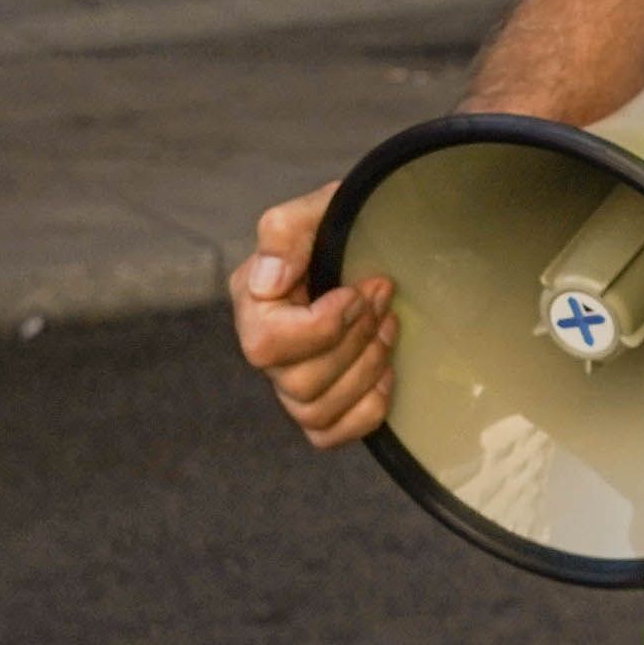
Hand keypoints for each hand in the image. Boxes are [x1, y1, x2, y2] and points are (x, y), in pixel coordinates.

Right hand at [235, 184, 394, 448]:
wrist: (376, 241)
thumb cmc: (343, 225)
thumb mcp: (318, 210)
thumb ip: (285, 231)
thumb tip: (269, 282)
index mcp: (253, 302)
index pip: (267, 345)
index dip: (321, 328)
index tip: (357, 292)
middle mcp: (267, 350)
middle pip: (299, 383)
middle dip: (354, 342)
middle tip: (382, 298)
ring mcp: (292, 381)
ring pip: (315, 412)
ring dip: (365, 370)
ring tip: (390, 325)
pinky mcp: (322, 404)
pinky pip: (329, 434)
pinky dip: (366, 410)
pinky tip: (388, 372)